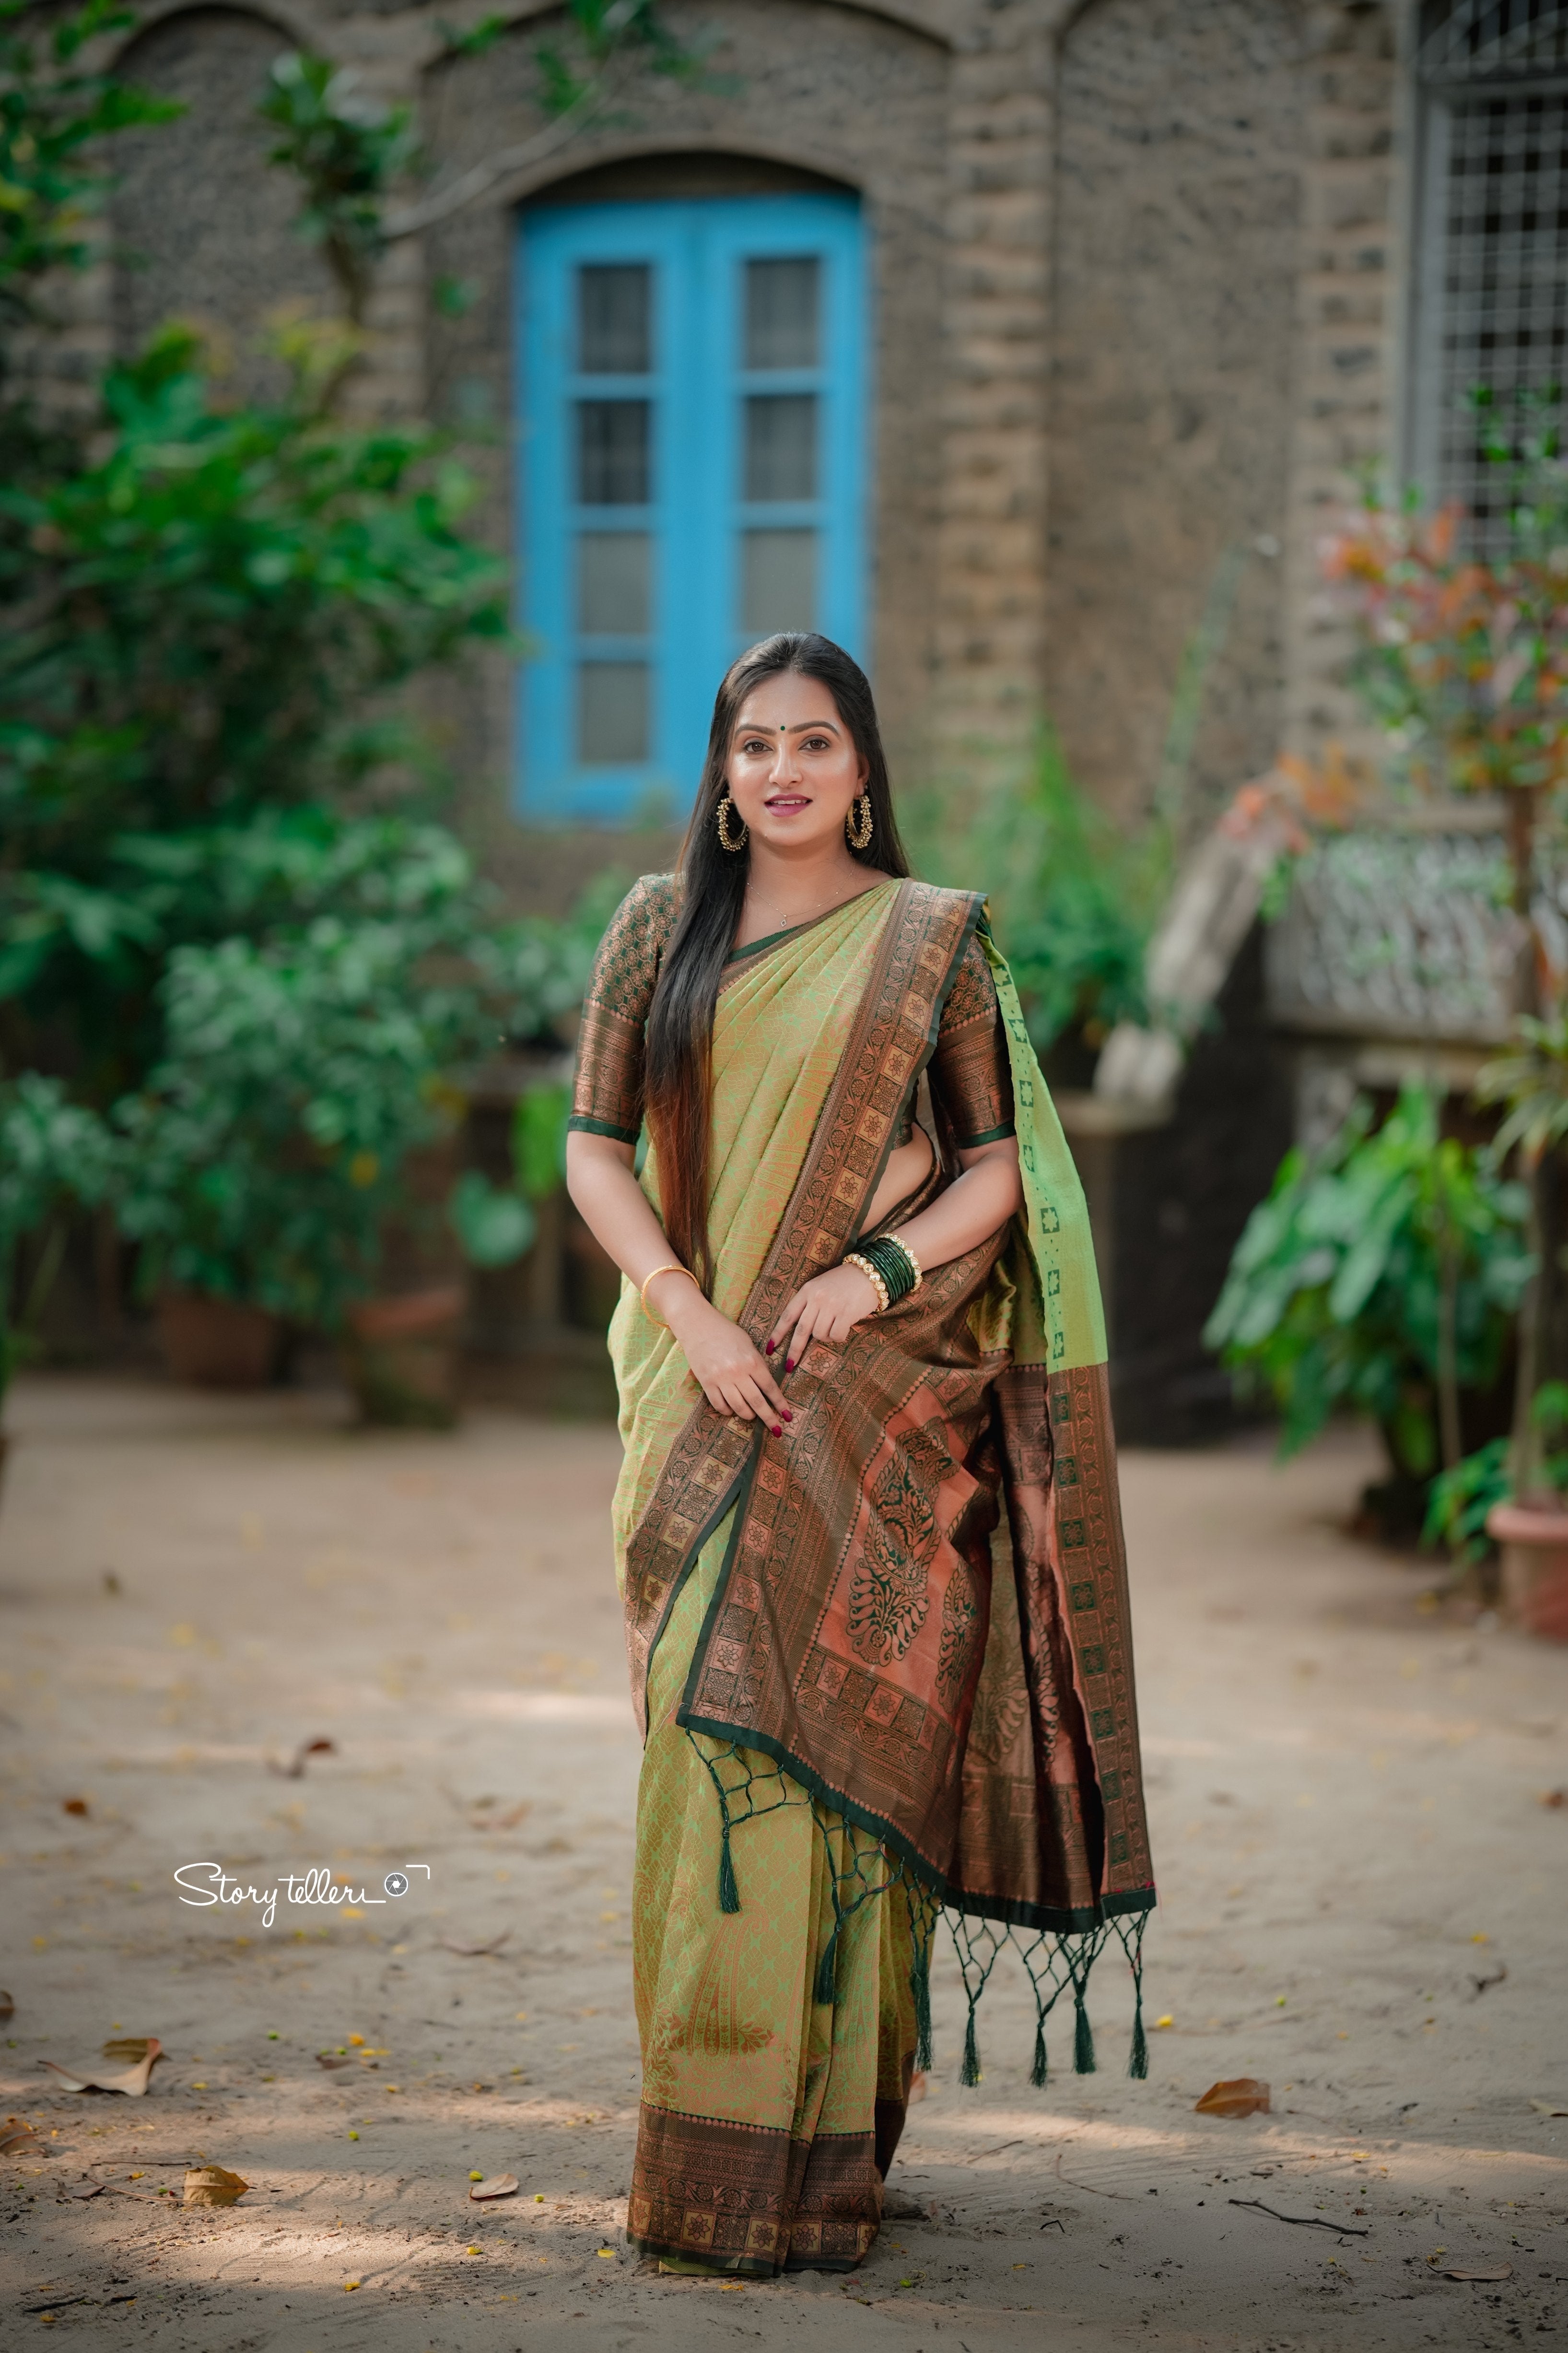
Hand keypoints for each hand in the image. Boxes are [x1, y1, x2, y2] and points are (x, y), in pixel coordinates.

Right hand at [662, 1286, 794, 1431]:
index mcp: (752, 1361)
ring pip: (738, 1407)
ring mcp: (721, 1379)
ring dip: (748, 1415)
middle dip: (769, 1418)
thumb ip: (757, 1364)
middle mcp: (738, 1372)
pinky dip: (727, 1411)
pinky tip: (731, 1410)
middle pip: (757, 1402)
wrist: (697, 1324)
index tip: (787, 1415)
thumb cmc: (726, 1332)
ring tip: (752, 1416)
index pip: (770, 1388)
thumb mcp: (748, 1344)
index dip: (780, 1404)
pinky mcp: (706, 1383)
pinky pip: (719, 1405)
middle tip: (776, 1429)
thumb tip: (766, 1386)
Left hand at [768, 1262, 881, 1367]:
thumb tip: (802, 1332)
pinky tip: (845, 1327)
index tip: (770, 1348)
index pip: (788, 1315)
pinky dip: (839, 1337)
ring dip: (826, 1337)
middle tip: (789, 1366)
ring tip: (835, 1325)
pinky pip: (836, 1336)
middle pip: (801, 1330)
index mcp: (807, 1290)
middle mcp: (817, 1298)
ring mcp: (831, 1305)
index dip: (778, 1333)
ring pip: (820, 1335)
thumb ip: (810, 1304)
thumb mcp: (820, 1286)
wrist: (870, 1273)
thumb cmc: (844, 1282)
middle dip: (794, 1350)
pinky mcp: (846, 1313)